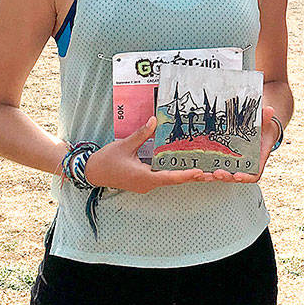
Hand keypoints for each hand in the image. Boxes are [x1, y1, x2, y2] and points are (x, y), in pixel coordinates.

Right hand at [83, 117, 212, 193]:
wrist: (92, 172)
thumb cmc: (107, 160)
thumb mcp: (124, 145)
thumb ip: (141, 134)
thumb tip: (154, 120)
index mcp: (144, 177)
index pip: (169, 177)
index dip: (185, 175)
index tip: (200, 172)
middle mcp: (147, 184)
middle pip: (173, 179)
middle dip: (191, 175)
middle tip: (212, 172)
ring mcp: (145, 184)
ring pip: (168, 179)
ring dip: (184, 174)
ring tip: (204, 169)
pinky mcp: (143, 181)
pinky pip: (161, 177)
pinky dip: (173, 172)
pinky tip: (184, 166)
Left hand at [203, 105, 278, 183]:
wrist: (261, 129)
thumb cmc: (264, 128)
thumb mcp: (265, 122)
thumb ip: (266, 117)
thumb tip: (269, 110)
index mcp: (258, 160)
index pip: (253, 175)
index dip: (245, 177)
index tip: (237, 175)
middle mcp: (246, 165)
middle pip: (236, 177)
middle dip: (226, 177)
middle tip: (216, 173)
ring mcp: (236, 164)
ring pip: (225, 174)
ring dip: (214, 176)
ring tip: (204, 174)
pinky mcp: (226, 160)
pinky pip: (218, 167)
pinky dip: (209, 169)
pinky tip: (199, 167)